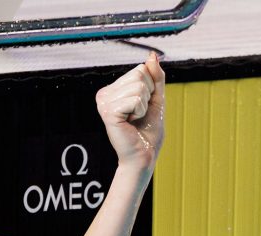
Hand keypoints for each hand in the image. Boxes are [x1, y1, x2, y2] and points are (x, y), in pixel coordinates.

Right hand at [95, 51, 165, 169]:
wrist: (144, 155)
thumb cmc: (149, 131)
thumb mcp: (156, 100)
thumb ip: (156, 77)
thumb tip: (152, 55)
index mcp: (113, 90)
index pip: (140, 69)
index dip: (150, 89)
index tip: (143, 107)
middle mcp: (105, 93)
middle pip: (139, 74)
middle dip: (148, 95)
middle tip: (140, 114)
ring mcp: (104, 102)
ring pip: (138, 86)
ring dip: (145, 105)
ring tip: (135, 119)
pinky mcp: (108, 111)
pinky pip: (135, 99)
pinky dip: (140, 111)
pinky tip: (131, 122)